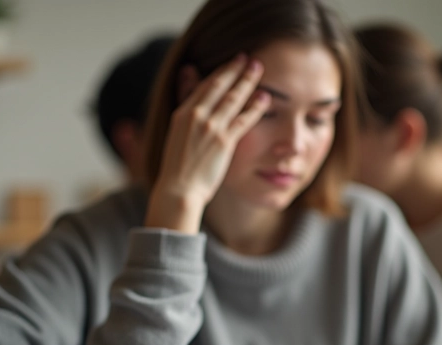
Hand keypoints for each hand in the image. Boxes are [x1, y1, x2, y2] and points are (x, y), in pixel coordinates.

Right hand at [146, 54, 270, 232]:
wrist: (178, 190)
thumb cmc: (178, 170)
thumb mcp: (176, 137)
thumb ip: (185, 119)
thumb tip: (189, 111)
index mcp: (181, 113)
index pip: (203, 86)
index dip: (219, 72)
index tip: (230, 64)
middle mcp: (195, 116)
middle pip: (218, 85)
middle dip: (234, 69)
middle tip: (248, 58)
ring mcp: (210, 127)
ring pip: (232, 98)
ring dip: (247, 81)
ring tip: (259, 69)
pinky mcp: (223, 141)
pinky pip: (243, 119)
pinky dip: (255, 107)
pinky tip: (265, 97)